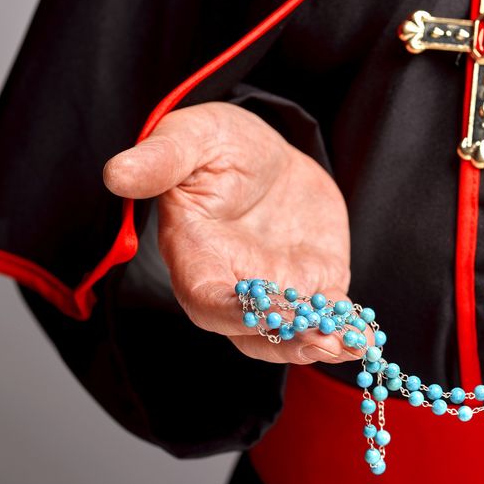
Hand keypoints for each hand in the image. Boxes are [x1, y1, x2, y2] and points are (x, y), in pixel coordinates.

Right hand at [104, 102, 363, 364]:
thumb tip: (116, 173)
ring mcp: (276, 291)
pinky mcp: (313, 286)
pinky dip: (348, 329)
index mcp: (195, 257)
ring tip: (348, 345)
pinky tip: (367, 338)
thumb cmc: (216, 145)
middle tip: (318, 342)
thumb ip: (159, 160)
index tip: (254, 307)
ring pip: (290, 334)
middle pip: (251, 330)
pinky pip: (329, 316)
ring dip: (318, 345)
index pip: (205, 296)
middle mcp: (233, 286)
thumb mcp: (190, 139)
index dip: (229, 308)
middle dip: (284, 339)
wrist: (266, 153)